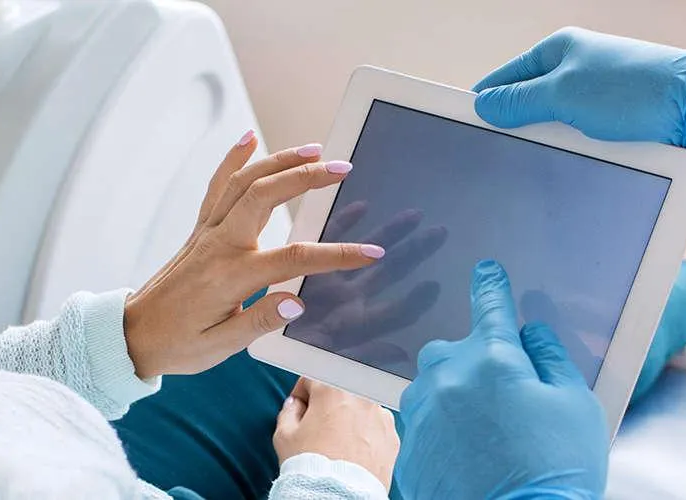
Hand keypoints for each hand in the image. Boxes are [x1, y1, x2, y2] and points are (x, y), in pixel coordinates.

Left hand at [125, 134, 383, 377]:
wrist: (133, 335)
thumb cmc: (178, 344)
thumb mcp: (220, 346)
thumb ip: (260, 321)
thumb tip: (297, 302)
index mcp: (230, 277)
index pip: (293, 259)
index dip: (336, 255)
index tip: (369, 252)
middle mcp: (218, 245)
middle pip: (266, 197)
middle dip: (306, 177)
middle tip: (342, 167)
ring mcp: (207, 232)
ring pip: (244, 182)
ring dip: (279, 160)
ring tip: (313, 148)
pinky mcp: (200, 230)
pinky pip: (217, 186)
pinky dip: (233, 159)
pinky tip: (249, 139)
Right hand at [273, 378, 399, 488]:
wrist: (339, 495)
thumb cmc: (310, 464)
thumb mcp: (284, 436)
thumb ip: (288, 411)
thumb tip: (296, 404)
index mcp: (332, 389)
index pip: (311, 379)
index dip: (301, 395)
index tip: (299, 410)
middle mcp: (361, 396)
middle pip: (339, 393)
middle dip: (327, 406)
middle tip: (318, 428)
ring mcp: (380, 415)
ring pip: (359, 408)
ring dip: (349, 418)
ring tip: (339, 442)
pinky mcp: (392, 435)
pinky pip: (376, 426)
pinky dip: (366, 433)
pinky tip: (355, 450)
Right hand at [287, 202, 448, 351]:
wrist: (245, 346)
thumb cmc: (289, 359)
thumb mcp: (325, 359)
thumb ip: (364, 355)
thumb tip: (402, 354)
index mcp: (355, 326)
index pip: (395, 311)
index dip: (417, 301)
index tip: (435, 284)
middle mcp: (348, 302)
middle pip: (389, 274)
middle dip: (415, 253)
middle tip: (439, 232)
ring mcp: (331, 282)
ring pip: (366, 251)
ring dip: (390, 233)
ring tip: (413, 215)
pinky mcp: (307, 267)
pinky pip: (329, 239)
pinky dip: (345, 223)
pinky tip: (362, 207)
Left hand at [396, 260, 609, 498]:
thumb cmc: (556, 471)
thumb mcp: (575, 405)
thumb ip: (551, 358)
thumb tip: (532, 334)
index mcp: (494, 360)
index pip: (491, 305)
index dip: (492, 286)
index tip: (487, 272)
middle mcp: (447, 379)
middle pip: (454, 351)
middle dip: (476, 363)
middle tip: (506, 399)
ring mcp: (422, 416)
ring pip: (434, 389)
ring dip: (455, 399)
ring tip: (489, 436)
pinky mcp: (408, 450)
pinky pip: (424, 426)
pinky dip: (443, 433)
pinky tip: (469, 456)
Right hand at [474, 27, 685, 153]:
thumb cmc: (637, 91)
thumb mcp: (565, 93)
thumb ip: (520, 100)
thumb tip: (483, 107)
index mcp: (558, 50)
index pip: (503, 78)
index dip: (483, 104)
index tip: (463, 132)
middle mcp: (575, 71)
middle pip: (526, 105)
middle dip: (512, 131)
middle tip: (492, 162)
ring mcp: (595, 99)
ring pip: (552, 128)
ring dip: (544, 148)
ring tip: (526, 173)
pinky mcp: (614, 125)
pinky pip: (577, 142)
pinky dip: (569, 156)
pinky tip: (561, 174)